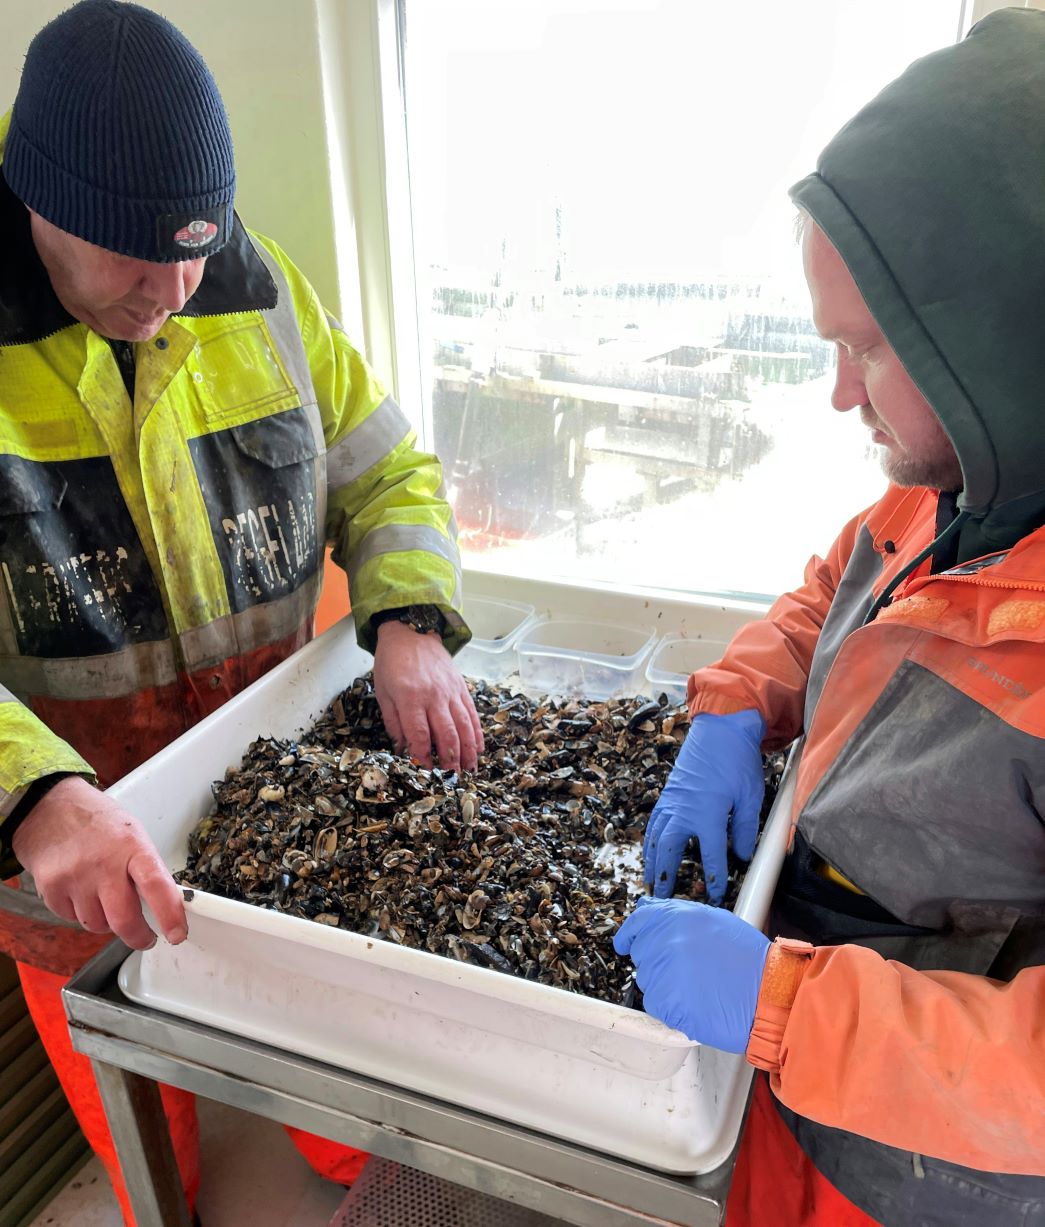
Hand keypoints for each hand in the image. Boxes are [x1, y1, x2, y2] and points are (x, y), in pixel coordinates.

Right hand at [11, 776, 186, 949]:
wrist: (48, 807)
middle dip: (139, 937)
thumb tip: (163, 904)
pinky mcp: (51, 889)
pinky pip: (72, 919)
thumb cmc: (96, 822)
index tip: (178, 934)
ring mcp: (75, 878)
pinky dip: (81, 913)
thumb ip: (145, 868)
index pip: (156, 885)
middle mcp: (103, 864)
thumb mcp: (131, 834)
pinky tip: (80, 891)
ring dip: (106, 921)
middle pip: (124, 920)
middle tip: (146, 938)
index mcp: (132, 847)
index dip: (169, 914)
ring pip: (97, 925)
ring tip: (104, 897)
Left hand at [373, 622, 483, 770]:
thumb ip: (394, 722)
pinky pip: (472, 713)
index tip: (425, 771)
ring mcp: (450, 691)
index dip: (423, 756)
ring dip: (468, 751)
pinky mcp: (461, 687)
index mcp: (410, 697)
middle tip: (452, 779)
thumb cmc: (391, 663)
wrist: (410, 632)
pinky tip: (479, 748)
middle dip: (450, 759)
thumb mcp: (383, 692)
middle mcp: (433, 695)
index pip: (419, 734)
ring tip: (470, 770)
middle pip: (446, 733)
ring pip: (464, 726)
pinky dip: (477, 733)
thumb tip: (403, 750)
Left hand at [613, 895, 769, 1051]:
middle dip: (657, 963)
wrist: (768, 994)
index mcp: (676, 917)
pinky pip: (655, 1005)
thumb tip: (650, 911)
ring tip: (699, 987)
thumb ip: (679, 916)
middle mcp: (664, 939)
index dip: (630, 934)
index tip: (624, 943)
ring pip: (648, 981)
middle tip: (687, 972)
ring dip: (666, 986)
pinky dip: (671, 1008)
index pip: (638, 921)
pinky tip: (696, 1003)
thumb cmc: (750, 961)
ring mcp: (662, 971)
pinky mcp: (664, 1001)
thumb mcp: (715, 921)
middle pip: (641, 954)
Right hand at [643, 709, 764, 902]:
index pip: (710, 858)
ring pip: (656, 839)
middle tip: (663, 900)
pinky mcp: (667, 795)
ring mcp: (671, 802)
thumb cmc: (737, 762)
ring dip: (652, 862)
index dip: (714, 881)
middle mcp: (683, 811)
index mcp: (707, 815)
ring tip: (651, 883)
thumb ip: (744, 830)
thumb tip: (742, 856)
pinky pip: (654, 824)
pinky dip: (650, 842)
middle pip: (669, 852)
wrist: (719, 730)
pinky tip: (651, 852)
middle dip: (665, 877)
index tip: (716, 899)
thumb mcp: (750, 797)